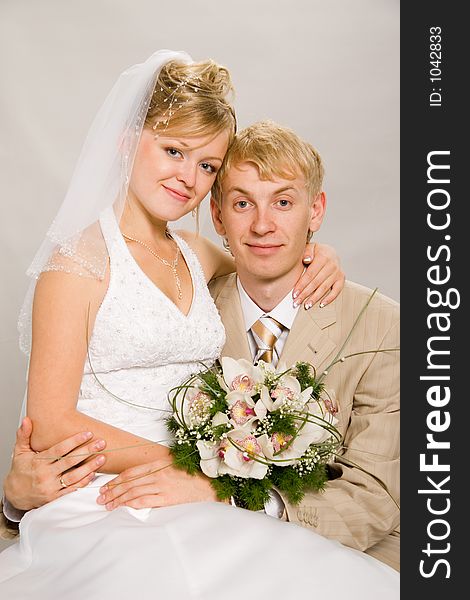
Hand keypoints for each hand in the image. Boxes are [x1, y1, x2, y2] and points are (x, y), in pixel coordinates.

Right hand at [3, 417, 106, 509]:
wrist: (15, 494)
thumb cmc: (20, 471)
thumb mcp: (19, 452)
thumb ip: (24, 435)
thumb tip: (27, 420)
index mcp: (38, 462)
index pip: (59, 450)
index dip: (74, 441)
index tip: (88, 434)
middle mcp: (45, 475)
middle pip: (70, 461)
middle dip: (87, 451)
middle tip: (101, 443)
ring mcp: (50, 487)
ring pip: (73, 477)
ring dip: (89, 467)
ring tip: (102, 458)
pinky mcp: (55, 497)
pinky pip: (71, 489)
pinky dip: (83, 482)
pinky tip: (93, 474)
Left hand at [97, 459, 218, 509]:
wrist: (209, 486)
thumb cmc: (193, 476)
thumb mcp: (175, 466)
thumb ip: (158, 468)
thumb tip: (142, 475)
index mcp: (159, 464)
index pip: (131, 472)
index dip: (116, 479)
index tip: (106, 485)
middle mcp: (158, 474)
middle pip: (129, 482)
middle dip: (112, 490)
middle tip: (100, 497)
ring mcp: (162, 486)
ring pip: (133, 492)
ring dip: (117, 498)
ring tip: (107, 504)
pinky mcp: (166, 498)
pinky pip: (143, 501)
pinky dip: (130, 504)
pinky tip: (122, 507)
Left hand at [293, 242, 344, 308]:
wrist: (330, 252)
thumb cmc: (317, 252)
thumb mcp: (311, 247)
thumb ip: (307, 252)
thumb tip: (306, 260)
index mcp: (323, 257)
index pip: (310, 274)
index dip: (302, 285)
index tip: (294, 293)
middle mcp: (332, 265)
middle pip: (316, 283)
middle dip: (305, 294)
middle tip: (297, 302)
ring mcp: (337, 273)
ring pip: (324, 288)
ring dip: (315, 298)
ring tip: (306, 305)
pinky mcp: (341, 279)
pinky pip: (336, 291)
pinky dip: (329, 298)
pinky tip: (321, 304)